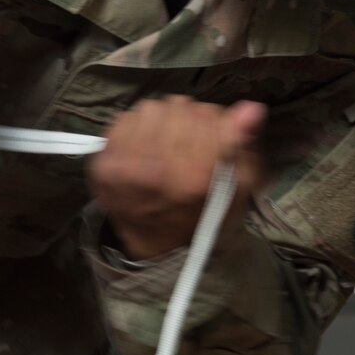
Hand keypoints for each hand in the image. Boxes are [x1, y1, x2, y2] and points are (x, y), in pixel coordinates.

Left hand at [89, 97, 265, 259]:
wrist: (159, 247)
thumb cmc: (205, 215)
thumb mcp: (239, 188)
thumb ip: (245, 145)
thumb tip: (252, 108)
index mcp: (194, 177)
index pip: (207, 115)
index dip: (216, 123)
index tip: (216, 138)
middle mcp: (155, 167)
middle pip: (179, 107)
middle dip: (189, 120)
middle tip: (191, 143)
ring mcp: (123, 164)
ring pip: (151, 108)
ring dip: (163, 121)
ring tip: (167, 145)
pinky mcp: (102, 162)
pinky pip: (125, 118)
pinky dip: (138, 127)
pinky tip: (145, 148)